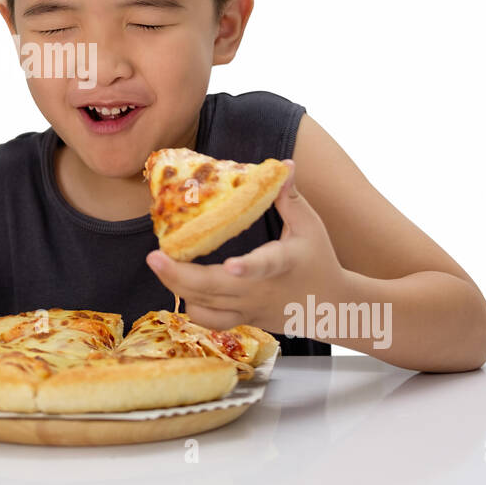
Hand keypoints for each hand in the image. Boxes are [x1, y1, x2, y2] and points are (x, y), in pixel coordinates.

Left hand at [144, 159, 347, 332]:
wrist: (331, 308)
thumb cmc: (319, 259)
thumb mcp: (310, 226)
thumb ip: (290, 197)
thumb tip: (285, 164)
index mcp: (282, 263)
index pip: (264, 266)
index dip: (247, 267)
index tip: (230, 265)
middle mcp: (260, 290)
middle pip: (215, 290)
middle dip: (180, 275)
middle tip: (154, 256)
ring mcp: (249, 309)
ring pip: (205, 307)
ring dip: (178, 287)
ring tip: (159, 264)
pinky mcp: (243, 320)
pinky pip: (209, 320)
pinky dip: (190, 306)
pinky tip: (177, 285)